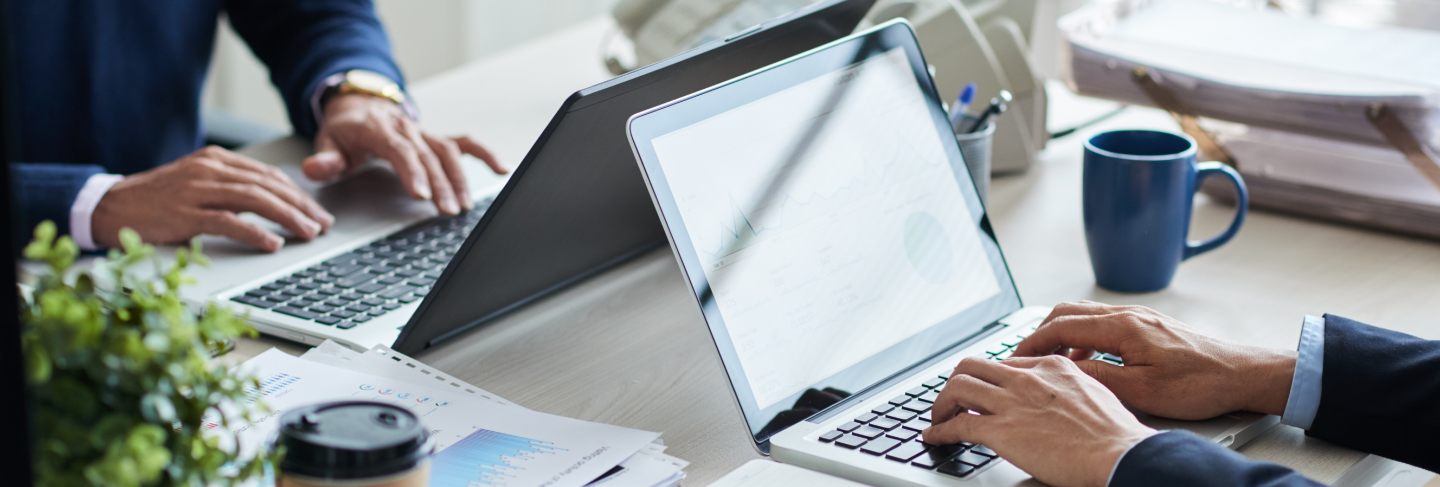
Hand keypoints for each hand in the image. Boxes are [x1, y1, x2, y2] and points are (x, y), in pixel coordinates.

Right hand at [92, 146, 333, 251]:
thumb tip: (275, 200)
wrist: (109, 206)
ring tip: (309, 233)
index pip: (268, 175)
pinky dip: (255, 232)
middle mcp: (209, 170)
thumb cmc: (157, 200)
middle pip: (268, 186)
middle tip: (323, 224)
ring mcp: (196, 191)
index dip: (298, 194)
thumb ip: (232, 186)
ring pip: (255, 200)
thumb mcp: (197, 183)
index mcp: (215, 160)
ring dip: (288, 217)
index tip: (317, 211)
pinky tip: (273, 243)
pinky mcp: (184, 214)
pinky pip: (228, 221)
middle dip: (301, 206)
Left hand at [302, 94, 506, 215]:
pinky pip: (466, 143)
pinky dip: (485, 155)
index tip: (421, 194)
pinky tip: (501, 170)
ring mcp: (425, 133)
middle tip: (447, 212)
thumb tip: (316, 168)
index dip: (412, 171)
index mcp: (379, 128)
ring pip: (449, 153)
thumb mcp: (328, 142)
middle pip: (429, 156)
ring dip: (460, 180)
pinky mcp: (437, 138)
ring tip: (463, 206)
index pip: (400, 149)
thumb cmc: (346, 131)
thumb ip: (324, 158)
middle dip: (440, 185)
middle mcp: (407, 128)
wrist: (360, 106)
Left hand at [923, 356, 1155, 486]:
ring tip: (938, 417)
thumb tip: (1062, 398)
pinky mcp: (1001, 431)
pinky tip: (934, 437)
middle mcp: (1027, 378)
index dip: (989, 378)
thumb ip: (1071, 388)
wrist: (1118, 452)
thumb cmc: (1114, 433)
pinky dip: (939, 430)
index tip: (982, 389)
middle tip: (953, 399)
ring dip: (941, 404)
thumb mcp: (1094, 393)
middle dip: (957, 382)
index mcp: (1051, 367)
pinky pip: (957, 425)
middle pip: (973, 366)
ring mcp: (1011, 403)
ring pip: (957, 388)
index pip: (1005, 364)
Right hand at [1013, 301, 1296, 419]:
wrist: (1242, 373)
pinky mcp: (1149, 325)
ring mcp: (1139, 317)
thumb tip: (1065, 369)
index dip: (1031, 342)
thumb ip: (1099, 376)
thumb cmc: (1200, 383)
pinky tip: (1088, 361)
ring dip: (1062, 335)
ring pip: (1085, 316)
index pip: (1061, 326)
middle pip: (1067, 312)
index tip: (1013, 358)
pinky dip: (1084, 338)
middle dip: (1040, 333)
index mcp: (1122, 327)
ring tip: (1051, 362)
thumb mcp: (1142, 389)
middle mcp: (1128, 314)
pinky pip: (1104, 323)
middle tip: (1024, 357)